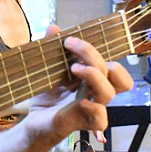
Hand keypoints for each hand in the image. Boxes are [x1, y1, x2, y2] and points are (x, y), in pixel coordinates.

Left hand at [19, 26, 132, 146]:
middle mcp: (97, 94)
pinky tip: (76, 98)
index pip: (114, 67)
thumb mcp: (48, 71)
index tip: (69, 41)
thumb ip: (52, 49)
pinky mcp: (84, 123)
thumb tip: (53, 27)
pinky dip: (92, 105)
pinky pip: (101, 117)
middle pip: (117, 74)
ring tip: (72, 68)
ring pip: (109, 92)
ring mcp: (92, 108)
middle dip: (93, 54)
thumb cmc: (46, 100)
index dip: (97, 51)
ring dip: (93, 74)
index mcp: (94, 81)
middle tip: (70, 46)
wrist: (33, 124)